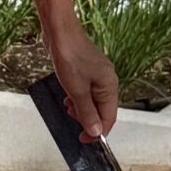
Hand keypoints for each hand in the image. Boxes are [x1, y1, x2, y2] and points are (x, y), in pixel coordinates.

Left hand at [44, 20, 118, 142]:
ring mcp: (98, 74)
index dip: (97, 131)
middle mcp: (108, 81)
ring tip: (67, 105)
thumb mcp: (76, 90)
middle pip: (102, 110)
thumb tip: (95, 131)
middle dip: (87, 118)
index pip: (109, 118)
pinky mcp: (87, 69)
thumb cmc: (69, 57)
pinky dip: (78, 96)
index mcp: (110, 86)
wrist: (60, 31)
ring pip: (93, 100)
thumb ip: (86, 112)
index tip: (82, 139)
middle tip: (71, 118)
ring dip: (81, 108)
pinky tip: (67, 96)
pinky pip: (86, 90)